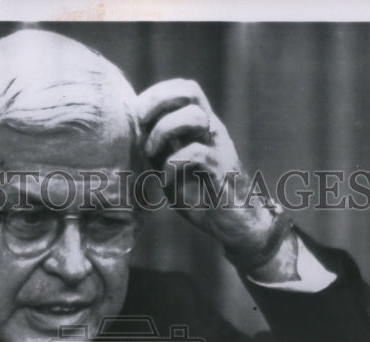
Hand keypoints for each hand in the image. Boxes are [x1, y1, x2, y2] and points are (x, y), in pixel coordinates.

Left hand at [136, 79, 280, 259]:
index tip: (138, 115)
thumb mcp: (172, 173)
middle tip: (141, 122)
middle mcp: (211, 131)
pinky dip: (172, 166)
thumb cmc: (203, 199)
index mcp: (201, 129)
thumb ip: (157, 154)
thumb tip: (133, 138)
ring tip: (152, 154)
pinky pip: (195, 153)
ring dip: (164, 131)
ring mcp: (218, 148)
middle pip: (190, 91)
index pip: (184, 90)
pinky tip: (167, 183)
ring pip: (194, 116)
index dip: (158, 93)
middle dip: (158, 100)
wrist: (236, 224)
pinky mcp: (221, 169)